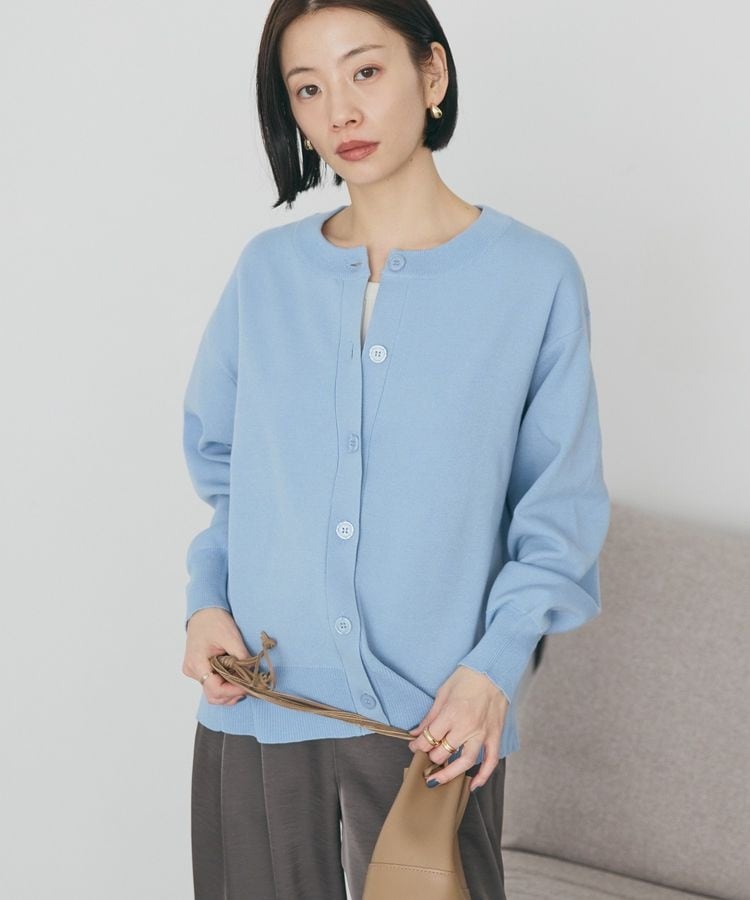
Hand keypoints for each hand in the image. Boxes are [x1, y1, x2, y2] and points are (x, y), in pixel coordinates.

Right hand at [182, 608, 250, 704]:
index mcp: (197, 663)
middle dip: (232, 694)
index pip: (215, 689)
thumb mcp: (231, 637)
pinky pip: (211, 683)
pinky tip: (236, 679)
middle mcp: (192, 670)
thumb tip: (252, 674)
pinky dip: (224, 685)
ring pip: (212, 691)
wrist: (203, 611)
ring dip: (229, 691)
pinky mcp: (198, 669)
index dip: (233, 691)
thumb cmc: (214, 621)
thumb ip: (241, 657)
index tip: (248, 687)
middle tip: (249, 687)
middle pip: (212, 695)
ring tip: (244, 683)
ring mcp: (193, 670)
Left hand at [407, 666, 508, 791]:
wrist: (493, 669)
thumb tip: (417, 733)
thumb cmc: (467, 677)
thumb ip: (430, 716)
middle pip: (444, 752)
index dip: (418, 745)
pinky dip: (483, 776)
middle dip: (430, 756)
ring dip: (449, 774)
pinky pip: (491, 761)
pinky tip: (473, 785)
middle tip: (425, 757)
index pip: (430, 738)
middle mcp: (467, 726)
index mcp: (451, 713)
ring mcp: (483, 733)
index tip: (414, 746)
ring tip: (437, 780)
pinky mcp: (495, 735)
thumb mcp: (443, 693)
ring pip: (466, 762)